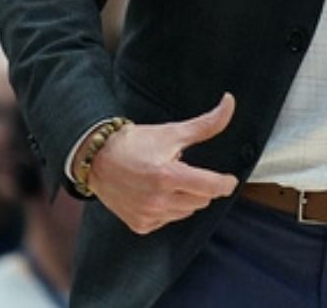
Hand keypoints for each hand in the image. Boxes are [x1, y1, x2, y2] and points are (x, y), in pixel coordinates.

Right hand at [87, 93, 239, 234]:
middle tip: (183, 171)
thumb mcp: (172, 132)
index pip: (212, 188)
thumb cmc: (135, 144)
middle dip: (201, 186)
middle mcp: (157, 200)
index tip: (229, 180)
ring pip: (187, 211)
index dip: (225, 183)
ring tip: (166, 181)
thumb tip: (230, 103)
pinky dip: (168, 209)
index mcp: (168, 176)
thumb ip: (206, 124)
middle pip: (202, 200)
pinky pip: (168, 220)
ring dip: (185, 198)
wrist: (97, 160)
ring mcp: (147, 214)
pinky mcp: (140, 224)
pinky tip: (155, 194)